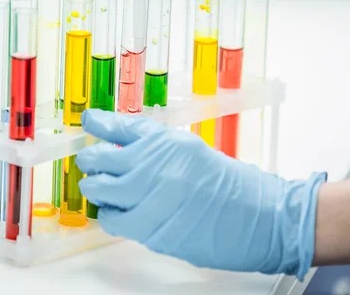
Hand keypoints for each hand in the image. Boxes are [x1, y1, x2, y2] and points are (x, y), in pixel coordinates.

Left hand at [76, 109, 325, 279]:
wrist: (261, 217)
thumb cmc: (232, 186)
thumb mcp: (191, 153)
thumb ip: (156, 149)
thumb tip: (122, 148)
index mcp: (166, 143)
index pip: (120, 127)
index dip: (99, 123)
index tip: (88, 121)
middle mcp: (154, 165)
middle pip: (100, 159)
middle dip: (90, 161)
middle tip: (89, 163)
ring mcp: (151, 198)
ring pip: (100, 191)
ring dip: (96, 189)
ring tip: (100, 190)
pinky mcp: (152, 229)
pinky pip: (115, 220)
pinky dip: (111, 216)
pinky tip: (117, 213)